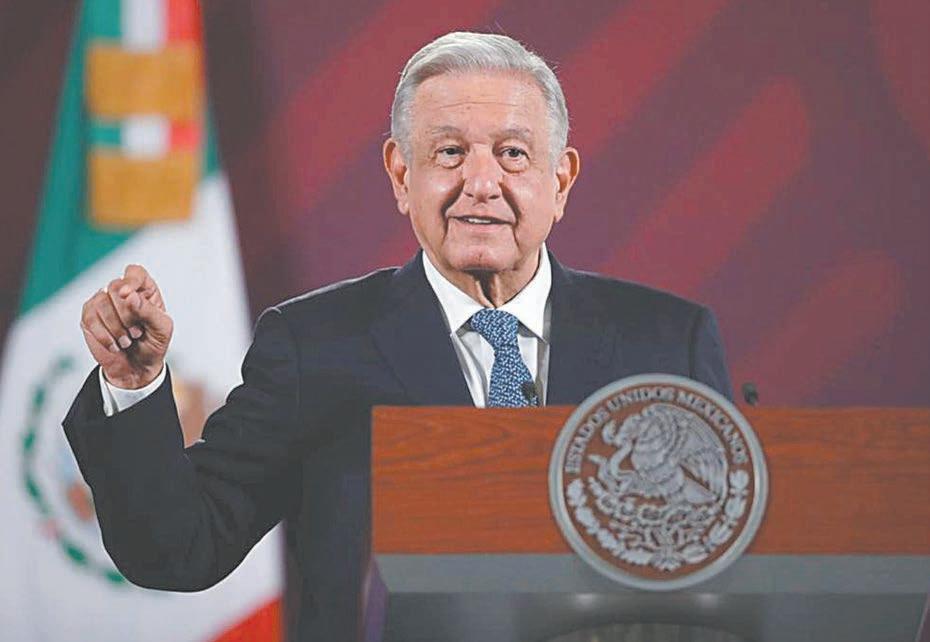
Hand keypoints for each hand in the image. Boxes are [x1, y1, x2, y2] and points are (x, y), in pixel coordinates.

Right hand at [80, 264, 172, 388]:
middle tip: (136, 332)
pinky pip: (90, 318)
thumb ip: (149, 310)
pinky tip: (114, 344)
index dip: (130, 280)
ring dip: (116, 328)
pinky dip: (104, 335)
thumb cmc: (152, 344)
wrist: (137, 368)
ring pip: (101, 302)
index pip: (134, 272)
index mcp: (144, 290)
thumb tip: (129, 295)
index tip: (127, 294)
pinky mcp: (89, 316)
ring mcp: (103, 302)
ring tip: (127, 341)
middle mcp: (122, 292)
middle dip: (127, 315)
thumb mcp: (162, 329)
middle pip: (115, 287)